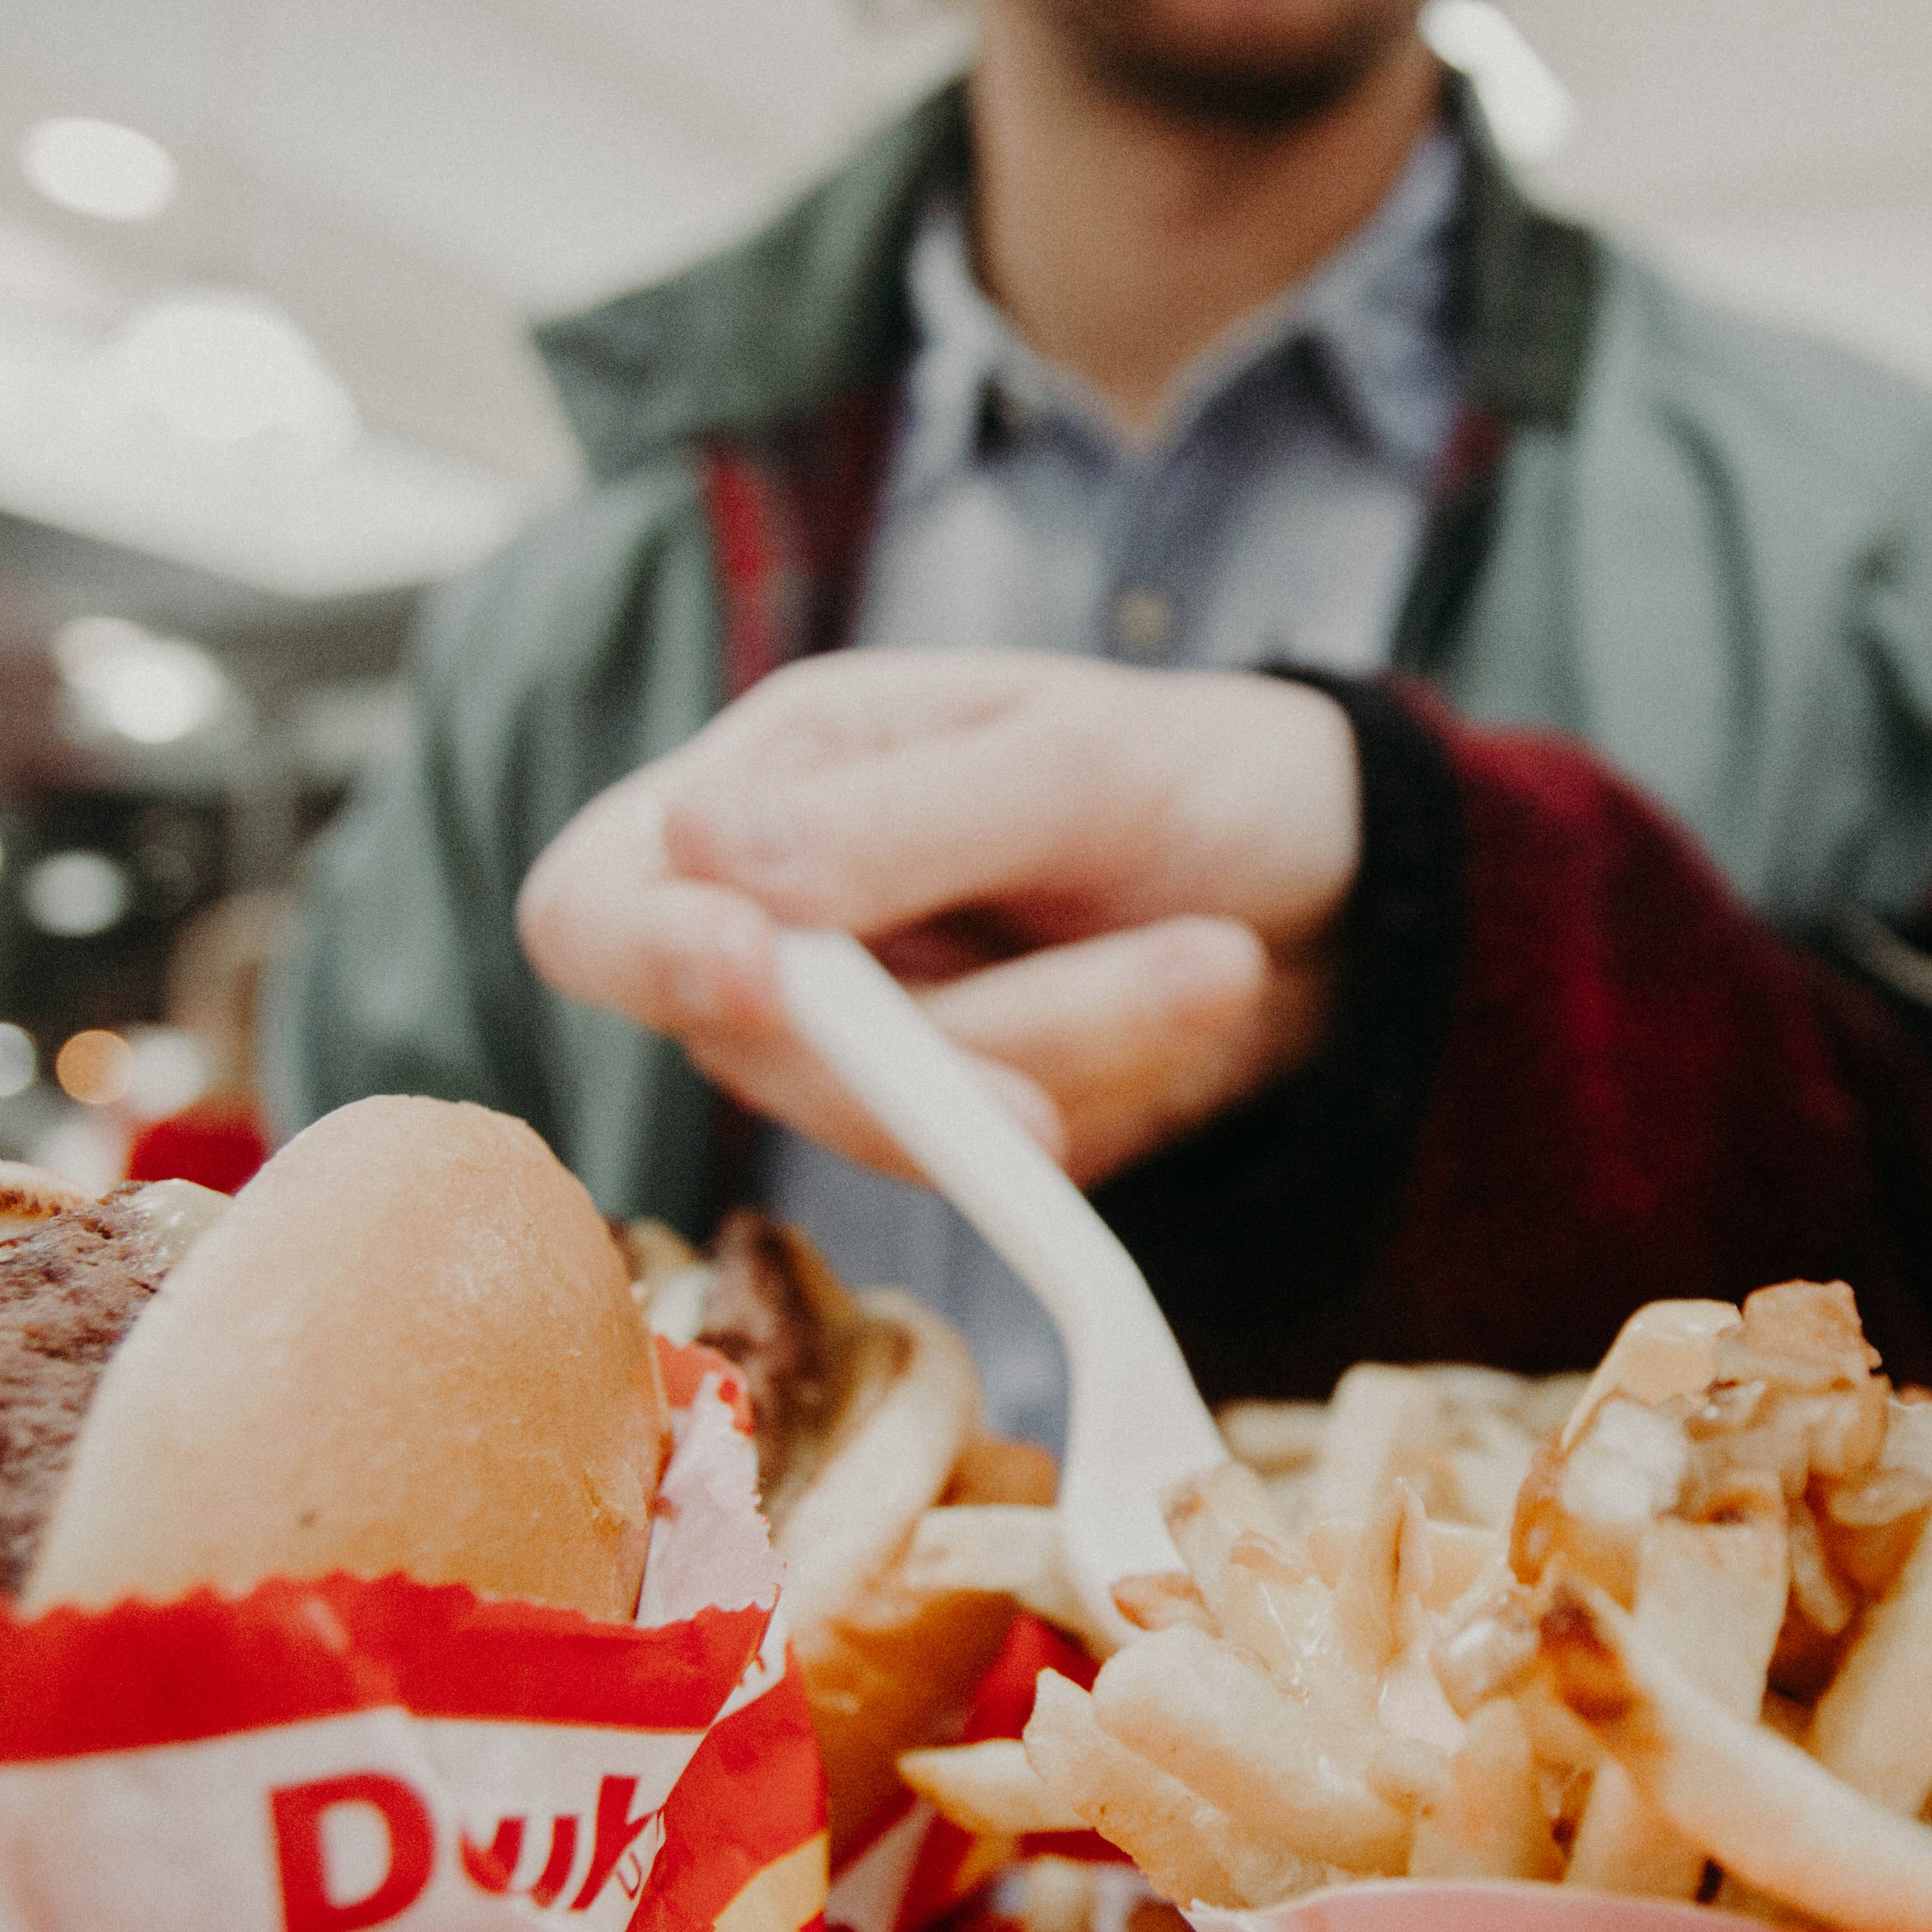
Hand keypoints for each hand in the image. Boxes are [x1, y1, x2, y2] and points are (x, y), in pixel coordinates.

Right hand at [517, 651, 1362, 1186]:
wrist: (1333, 884)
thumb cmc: (1192, 773)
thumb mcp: (1074, 759)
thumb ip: (897, 818)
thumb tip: (702, 849)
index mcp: (773, 781)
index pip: (598, 902)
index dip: (646, 954)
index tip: (761, 973)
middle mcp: (784, 925)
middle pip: (764, 1047)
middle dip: (967, 1033)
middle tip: (1184, 969)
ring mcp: (863, 1047)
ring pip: (894, 1124)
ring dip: (1077, 1048)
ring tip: (1223, 963)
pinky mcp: (955, 1137)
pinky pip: (986, 1172)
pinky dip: (1104, 1094)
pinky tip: (1192, 1003)